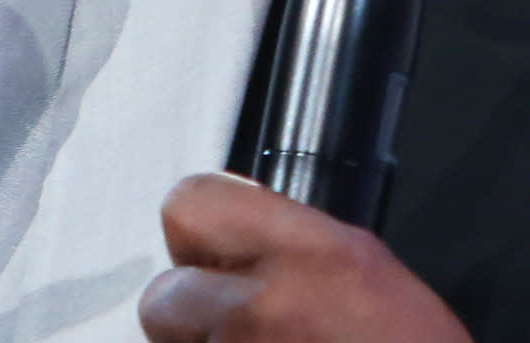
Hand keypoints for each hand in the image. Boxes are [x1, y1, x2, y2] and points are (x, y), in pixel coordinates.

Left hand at [139, 173, 471, 342]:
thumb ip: (293, 241)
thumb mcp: (366, 268)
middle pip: (163, 295)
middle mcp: (265, 307)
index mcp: (313, 252)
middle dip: (191, 312)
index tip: (211, 250)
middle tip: (236, 324)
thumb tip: (237, 235)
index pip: (191, 205)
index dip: (199, 233)